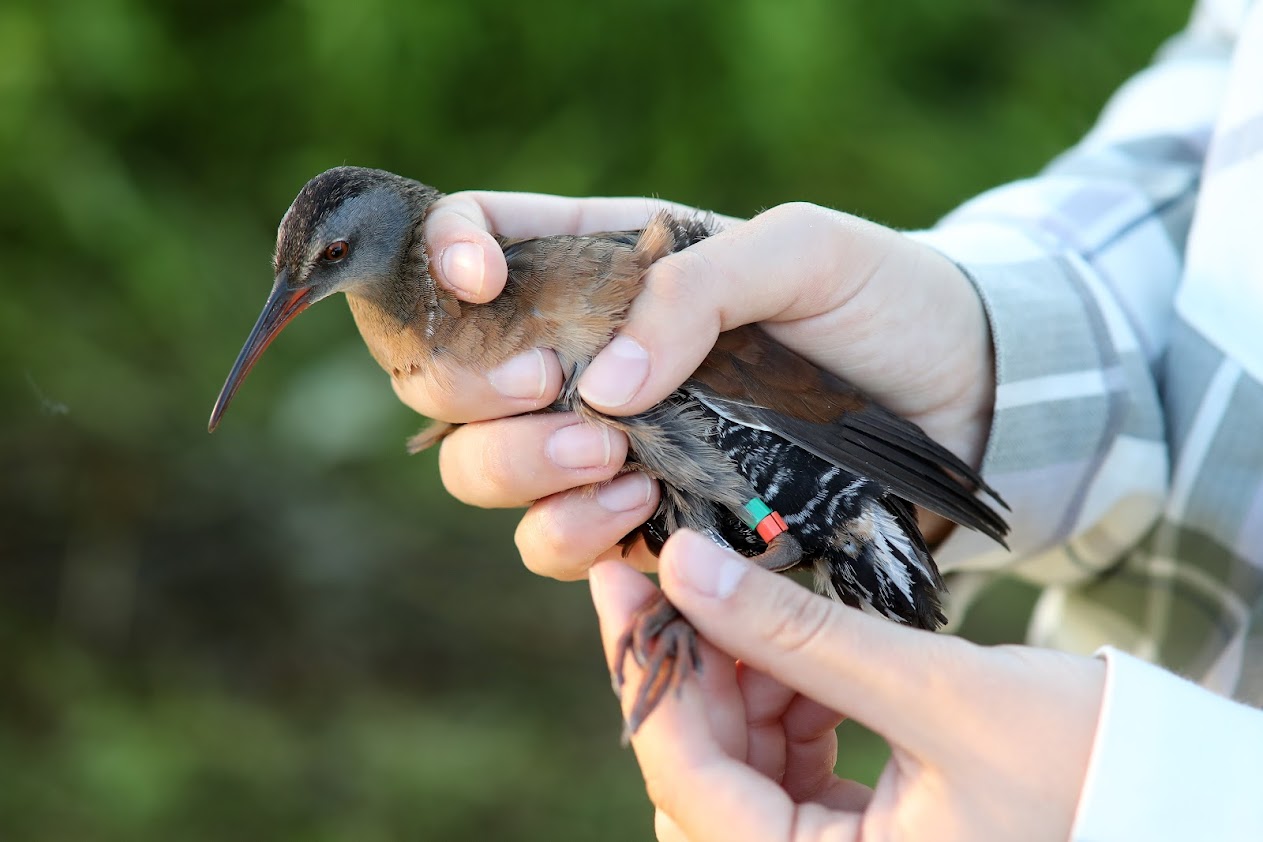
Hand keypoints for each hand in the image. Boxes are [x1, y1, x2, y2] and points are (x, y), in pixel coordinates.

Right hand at [397, 191, 994, 578]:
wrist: (955, 401)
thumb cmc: (881, 300)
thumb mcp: (803, 254)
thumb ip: (697, 290)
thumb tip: (601, 388)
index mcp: (605, 260)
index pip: (475, 237)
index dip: (444, 257)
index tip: (481, 285)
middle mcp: (582, 353)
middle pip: (449, 376)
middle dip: (473, 390)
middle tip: (553, 391)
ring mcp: (603, 441)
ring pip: (481, 468)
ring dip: (521, 470)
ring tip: (617, 461)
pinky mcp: (641, 518)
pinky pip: (554, 544)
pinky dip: (573, 533)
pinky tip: (642, 505)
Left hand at [590, 530, 1104, 841]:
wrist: (1168, 794)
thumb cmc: (1081, 761)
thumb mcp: (934, 690)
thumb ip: (800, 633)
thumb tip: (686, 565)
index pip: (689, 783)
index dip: (645, 674)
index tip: (619, 583)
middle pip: (701, 778)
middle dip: (692, 673)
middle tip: (681, 574)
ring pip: (736, 772)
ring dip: (738, 685)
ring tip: (753, 604)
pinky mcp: (855, 837)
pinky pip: (782, 773)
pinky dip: (781, 705)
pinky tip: (797, 651)